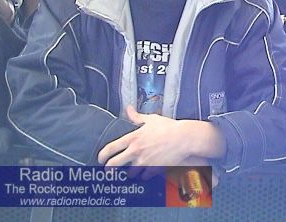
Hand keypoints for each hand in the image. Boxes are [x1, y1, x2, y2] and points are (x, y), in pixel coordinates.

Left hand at [98, 106, 225, 167]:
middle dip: (109, 169)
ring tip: (132, 169)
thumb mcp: (151, 119)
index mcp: (133, 138)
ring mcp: (144, 162)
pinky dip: (144, 175)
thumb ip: (137, 116)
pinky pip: (143, 177)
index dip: (102, 156)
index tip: (101, 159)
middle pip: (113, 165)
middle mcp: (135, 151)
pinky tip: (146, 171)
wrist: (184, 138)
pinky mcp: (153, 169)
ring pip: (128, 173)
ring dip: (130, 172)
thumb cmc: (169, 127)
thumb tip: (129, 109)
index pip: (110, 149)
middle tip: (109, 170)